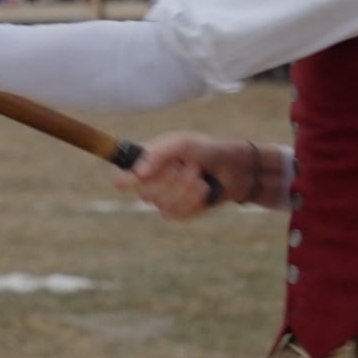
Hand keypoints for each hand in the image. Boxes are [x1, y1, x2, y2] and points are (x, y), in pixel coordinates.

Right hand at [111, 132, 242, 220]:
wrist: (236, 169)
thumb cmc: (208, 150)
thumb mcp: (183, 143)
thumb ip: (159, 153)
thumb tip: (138, 172)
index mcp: (146, 161)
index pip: (121, 177)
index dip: (127, 180)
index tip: (143, 175)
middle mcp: (151, 181)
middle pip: (143, 192)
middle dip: (169, 180)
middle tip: (189, 167)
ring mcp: (164, 199)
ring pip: (161, 204)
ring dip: (185, 190)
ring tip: (199, 176)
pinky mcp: (178, 212)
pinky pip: (176, 214)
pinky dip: (192, 201)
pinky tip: (203, 190)